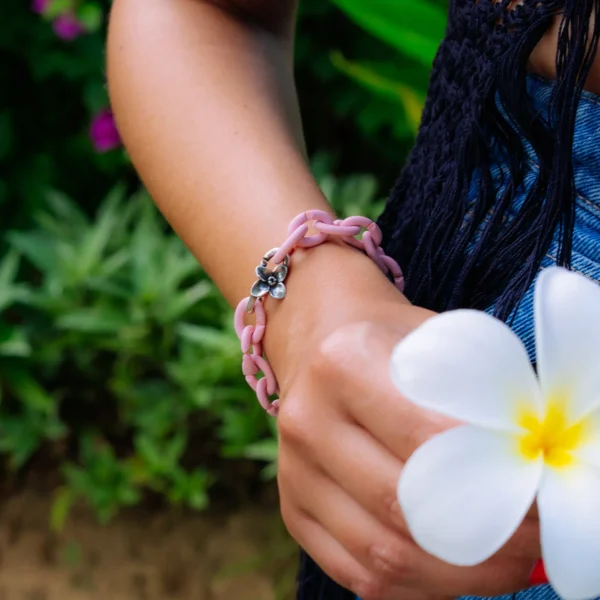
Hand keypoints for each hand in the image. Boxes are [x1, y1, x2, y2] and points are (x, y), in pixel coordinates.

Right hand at [267, 243, 540, 599]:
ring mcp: (293, 471)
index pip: (428, 437)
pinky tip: (453, 570)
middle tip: (532, 539)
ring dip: (457, 575)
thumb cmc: (389, 342)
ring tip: (503, 562)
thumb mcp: (432, 339)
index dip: (494, 477)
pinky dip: (415, 587)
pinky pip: (357, 574)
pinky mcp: (292, 508)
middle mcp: (307, 419)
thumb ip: (477, 394)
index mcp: (343, 363)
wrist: (322, 340)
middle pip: (403, 507)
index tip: (538, 493)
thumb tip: (532, 469)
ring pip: (381, 554)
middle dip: (485, 540)